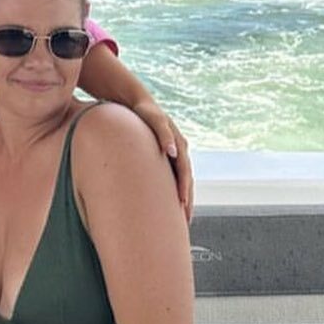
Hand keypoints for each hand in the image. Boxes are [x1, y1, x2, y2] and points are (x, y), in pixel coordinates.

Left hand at [131, 98, 193, 220]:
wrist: (137, 103)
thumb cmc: (144, 111)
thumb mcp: (154, 120)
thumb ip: (164, 134)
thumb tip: (171, 152)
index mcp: (179, 145)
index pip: (185, 173)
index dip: (184, 189)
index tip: (182, 206)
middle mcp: (179, 151)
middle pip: (186, 180)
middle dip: (187, 200)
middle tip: (185, 221)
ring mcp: (172, 155)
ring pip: (180, 181)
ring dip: (182, 198)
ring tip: (180, 218)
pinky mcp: (163, 157)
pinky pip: (171, 177)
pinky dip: (172, 190)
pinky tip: (168, 203)